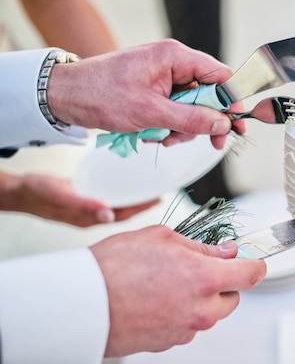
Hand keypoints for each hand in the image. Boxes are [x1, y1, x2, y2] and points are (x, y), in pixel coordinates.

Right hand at [0, 171, 158, 225]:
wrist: (21, 191)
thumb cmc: (38, 194)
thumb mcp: (62, 196)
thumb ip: (85, 206)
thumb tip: (109, 216)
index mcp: (89, 219)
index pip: (123, 215)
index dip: (142, 208)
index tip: (159, 199)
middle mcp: (92, 216)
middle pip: (124, 212)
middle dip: (143, 205)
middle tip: (161, 194)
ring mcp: (88, 209)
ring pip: (118, 206)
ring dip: (134, 199)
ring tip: (149, 191)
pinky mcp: (84, 200)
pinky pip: (108, 198)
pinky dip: (120, 193)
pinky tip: (126, 186)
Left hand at [47, 39, 245, 149]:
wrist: (64, 97)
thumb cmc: (102, 96)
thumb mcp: (151, 113)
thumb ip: (191, 119)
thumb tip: (224, 124)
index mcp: (175, 57)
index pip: (220, 76)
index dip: (232, 101)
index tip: (236, 125)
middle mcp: (173, 63)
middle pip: (209, 94)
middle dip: (205, 121)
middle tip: (212, 144)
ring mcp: (163, 76)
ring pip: (192, 106)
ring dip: (183, 128)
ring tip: (163, 139)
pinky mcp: (154, 88)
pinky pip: (175, 109)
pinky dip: (169, 125)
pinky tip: (153, 134)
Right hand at [89, 225, 265, 356]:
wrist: (82, 303)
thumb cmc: (115, 267)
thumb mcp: (163, 238)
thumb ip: (201, 246)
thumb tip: (224, 250)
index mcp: (206, 279)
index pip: (251, 275)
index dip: (256, 264)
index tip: (254, 261)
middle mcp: (201, 309)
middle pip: (232, 298)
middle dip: (224, 282)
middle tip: (200, 267)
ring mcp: (185, 329)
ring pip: (209, 313)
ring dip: (200, 298)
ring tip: (169, 281)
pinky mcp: (169, 343)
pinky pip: (187, 325)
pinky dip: (180, 312)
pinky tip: (157, 298)